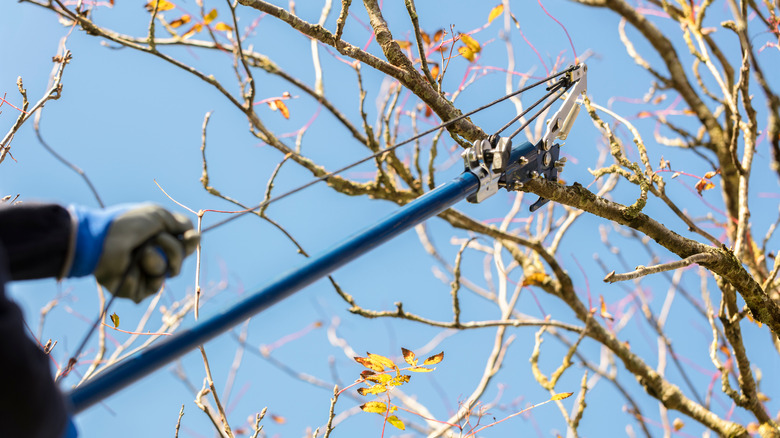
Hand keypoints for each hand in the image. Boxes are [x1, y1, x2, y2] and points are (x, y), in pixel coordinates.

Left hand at [68, 204, 198, 302]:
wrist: (100, 240)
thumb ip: (181, 224)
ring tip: (140, 253)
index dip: (189, 244)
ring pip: (167, 274)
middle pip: (180, 261)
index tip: (191, 238)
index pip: (184, 246)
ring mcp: (143, 274)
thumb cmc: (126, 224)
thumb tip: (196, 236)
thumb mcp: (158, 216)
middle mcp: (152, 256)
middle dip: (172, 249)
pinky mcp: (133, 290)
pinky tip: (127, 268)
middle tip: (155, 239)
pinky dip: (140, 275)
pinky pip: (149, 288)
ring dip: (156, 260)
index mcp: (157, 240)